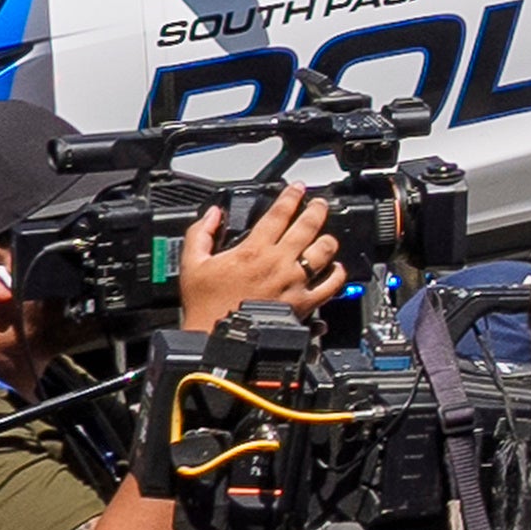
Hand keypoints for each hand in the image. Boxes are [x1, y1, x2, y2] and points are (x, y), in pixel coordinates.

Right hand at [177, 183, 346, 334]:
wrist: (218, 341)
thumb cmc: (206, 307)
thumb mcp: (192, 265)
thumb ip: (201, 234)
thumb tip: (213, 214)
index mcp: (253, 250)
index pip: (279, 214)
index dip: (291, 196)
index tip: (298, 188)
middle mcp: (278, 263)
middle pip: (308, 226)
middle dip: (316, 209)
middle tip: (320, 203)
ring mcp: (294, 282)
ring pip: (324, 251)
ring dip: (328, 239)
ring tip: (327, 234)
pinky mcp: (305, 303)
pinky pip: (331, 285)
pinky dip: (337, 274)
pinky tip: (336, 268)